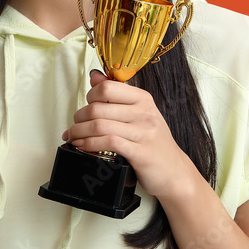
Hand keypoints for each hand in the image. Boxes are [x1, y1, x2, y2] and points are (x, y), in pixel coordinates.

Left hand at [63, 69, 196, 199]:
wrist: (174, 171)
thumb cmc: (153, 142)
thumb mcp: (139, 114)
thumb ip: (117, 95)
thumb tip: (95, 76)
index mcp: (143, 99)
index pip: (107, 87)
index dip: (90, 96)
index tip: (86, 107)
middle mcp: (144, 113)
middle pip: (98, 108)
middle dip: (79, 118)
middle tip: (74, 126)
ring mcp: (143, 132)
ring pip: (100, 125)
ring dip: (79, 132)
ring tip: (73, 137)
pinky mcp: (140, 152)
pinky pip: (108, 143)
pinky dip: (89, 144)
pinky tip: (82, 147)